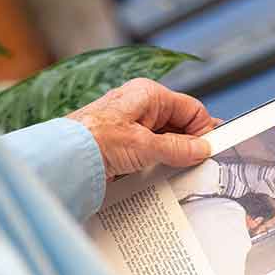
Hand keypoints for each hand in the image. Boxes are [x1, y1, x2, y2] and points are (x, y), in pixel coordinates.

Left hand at [66, 79, 216, 180]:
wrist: (61, 159)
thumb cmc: (94, 139)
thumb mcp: (144, 145)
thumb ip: (177, 148)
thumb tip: (201, 149)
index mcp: (148, 94)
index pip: (191, 109)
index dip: (204, 129)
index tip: (214, 151)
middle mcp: (139, 107)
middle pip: (178, 127)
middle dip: (189, 146)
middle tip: (201, 167)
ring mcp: (129, 128)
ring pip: (164, 143)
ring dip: (172, 159)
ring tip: (181, 175)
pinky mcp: (120, 147)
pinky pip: (148, 155)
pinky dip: (156, 167)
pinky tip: (161, 179)